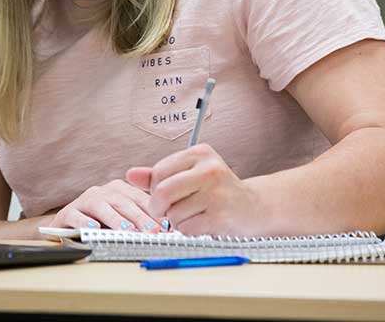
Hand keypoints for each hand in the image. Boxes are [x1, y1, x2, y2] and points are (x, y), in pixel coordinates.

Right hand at [48, 179, 164, 231]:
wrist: (67, 224)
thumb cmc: (99, 222)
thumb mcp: (120, 218)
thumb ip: (139, 220)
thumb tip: (164, 232)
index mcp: (118, 190)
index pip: (139, 199)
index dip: (153, 212)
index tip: (167, 226)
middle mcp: (101, 192)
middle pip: (123, 203)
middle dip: (139, 217)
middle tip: (152, 231)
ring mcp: (83, 201)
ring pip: (101, 207)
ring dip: (116, 219)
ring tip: (127, 230)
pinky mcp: (67, 213)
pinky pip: (76, 216)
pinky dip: (85, 222)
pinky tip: (94, 229)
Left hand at [126, 143, 258, 235]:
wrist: (254, 207)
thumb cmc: (218, 190)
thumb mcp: (191, 174)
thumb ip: (159, 174)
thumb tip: (130, 175)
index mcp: (200, 153)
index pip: (159, 172)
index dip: (154, 189)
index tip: (163, 196)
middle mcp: (210, 169)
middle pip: (162, 192)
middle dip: (158, 207)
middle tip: (165, 212)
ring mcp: (217, 193)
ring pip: (173, 213)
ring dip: (177, 221)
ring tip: (194, 214)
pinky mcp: (220, 216)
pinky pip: (187, 228)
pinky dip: (189, 230)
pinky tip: (202, 223)